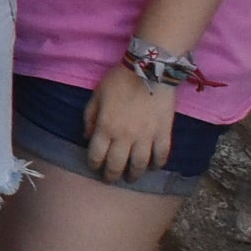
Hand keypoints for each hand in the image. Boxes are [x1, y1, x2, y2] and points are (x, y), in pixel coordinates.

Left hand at [85, 67, 175, 182]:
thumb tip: (86, 137)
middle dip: (112, 175)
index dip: (94, 164)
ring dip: (135, 174)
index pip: (96, 154)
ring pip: (140, 164)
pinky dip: (158, 164)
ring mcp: (146, 136)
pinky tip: (154, 167)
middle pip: (117, 164)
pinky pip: (162, 155)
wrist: (149, 70)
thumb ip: (89, 117)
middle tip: (111, 179)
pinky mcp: (164, 133)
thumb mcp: (97, 96)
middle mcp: (125, 136)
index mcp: (105, 127)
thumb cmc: (119, 81)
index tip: (95, 167)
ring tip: (132, 177)